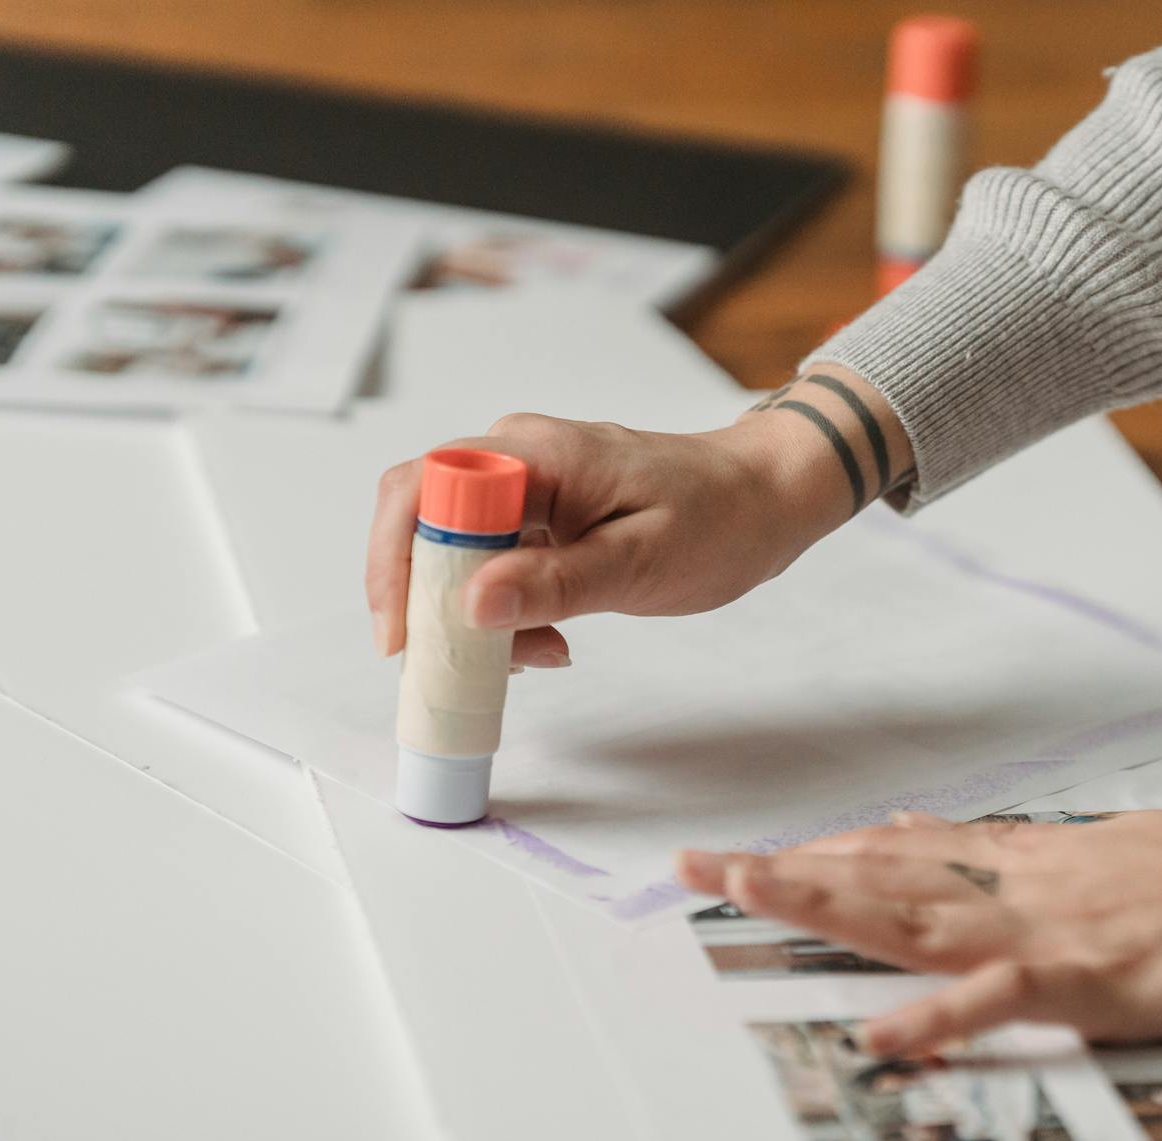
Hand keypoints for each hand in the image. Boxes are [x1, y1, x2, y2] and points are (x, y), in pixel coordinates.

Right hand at [365, 364, 910, 660]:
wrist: (765, 500)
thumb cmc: (720, 519)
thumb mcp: (641, 563)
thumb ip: (555, 584)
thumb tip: (472, 605)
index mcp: (536, 453)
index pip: (422, 489)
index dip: (396, 563)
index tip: (405, 636)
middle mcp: (517, 457)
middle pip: (422, 523)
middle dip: (428, 601)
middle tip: (460, 666)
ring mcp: (527, 486)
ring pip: (455, 552)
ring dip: (474, 616)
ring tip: (536, 656)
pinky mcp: (540, 515)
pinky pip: (492, 563)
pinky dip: (505, 611)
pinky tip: (549, 641)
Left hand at [675, 780, 1161, 1053]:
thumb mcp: (1103, 851)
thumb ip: (1017, 857)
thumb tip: (938, 838)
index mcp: (1024, 860)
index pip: (899, 850)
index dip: (819, 854)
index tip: (750, 854)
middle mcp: (1018, 884)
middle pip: (881, 874)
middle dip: (786, 872)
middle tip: (698, 865)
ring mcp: (1049, 929)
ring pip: (917, 914)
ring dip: (828, 904)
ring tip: (748, 894)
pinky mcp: (1094, 978)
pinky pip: (1002, 1000)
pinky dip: (940, 1015)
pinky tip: (884, 1030)